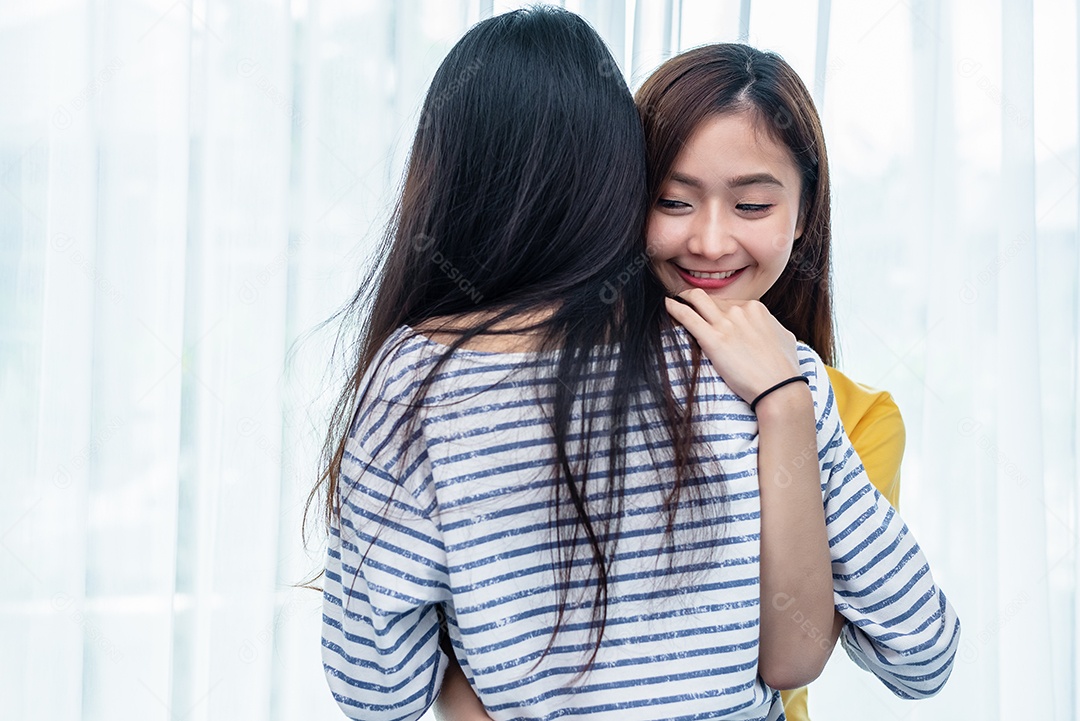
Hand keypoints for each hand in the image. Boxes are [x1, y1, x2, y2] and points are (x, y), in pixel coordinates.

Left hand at [664, 289, 800, 403]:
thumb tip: (767, 327)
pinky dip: (674, 308)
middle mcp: (740, 310)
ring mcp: (726, 323)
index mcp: (756, 308)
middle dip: (695, 299)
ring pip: (696, 299)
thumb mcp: (782, 337)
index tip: (706, 313)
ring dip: (682, 298)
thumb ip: (770, 326)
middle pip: (710, 298)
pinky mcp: (713, 339)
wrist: (779, 388)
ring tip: (673, 301)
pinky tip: (666, 305)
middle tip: (683, 302)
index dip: (715, 307)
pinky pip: (687, 316)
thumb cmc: (784, 368)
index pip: (728, 301)